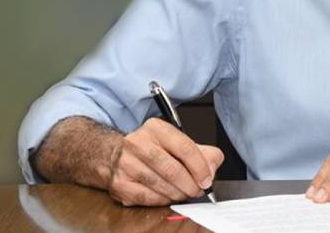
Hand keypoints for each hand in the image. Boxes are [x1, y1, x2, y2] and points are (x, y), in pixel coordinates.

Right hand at [107, 118, 224, 206]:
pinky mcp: (119, 183)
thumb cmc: (152, 148)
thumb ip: (201, 152)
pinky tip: (168, 196)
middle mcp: (137, 143)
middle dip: (190, 184)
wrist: (116, 155)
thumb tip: (212, 167)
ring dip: (178, 194)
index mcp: (156, 128)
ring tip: (184, 193)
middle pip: (172, 169)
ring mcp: (125, 163)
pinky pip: (147, 197)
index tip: (207, 179)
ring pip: (160, 185)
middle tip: (198, 190)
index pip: (184, 147)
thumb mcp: (177, 142)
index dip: (200, 167)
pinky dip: (162, 200)